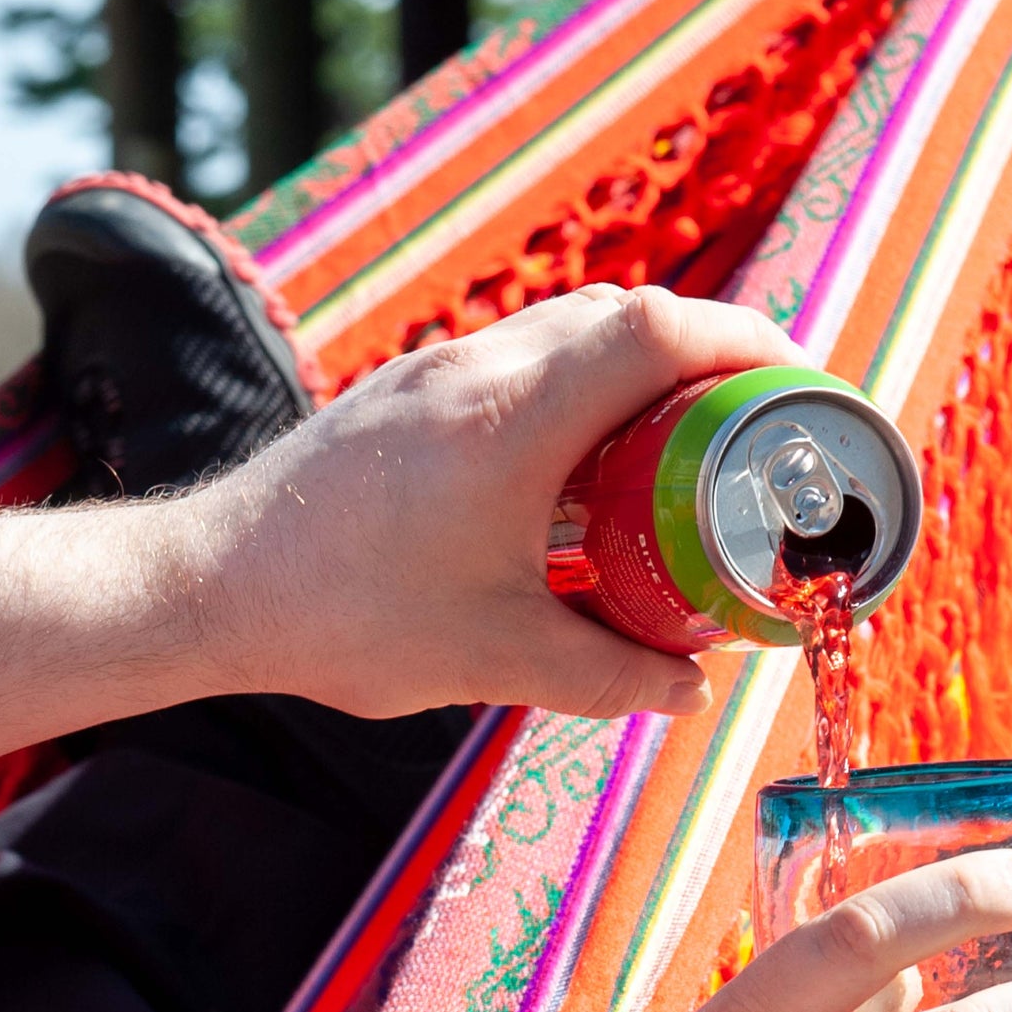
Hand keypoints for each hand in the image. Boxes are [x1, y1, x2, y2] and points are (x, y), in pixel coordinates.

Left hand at [184, 286, 804, 720]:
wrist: (211, 587)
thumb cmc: (346, 617)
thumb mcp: (496, 659)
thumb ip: (607, 675)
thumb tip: (689, 691)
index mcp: (517, 415)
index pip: (663, 330)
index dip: (750, 348)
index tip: (800, 390)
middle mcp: (479, 369)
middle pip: (625, 320)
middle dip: (705, 364)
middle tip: (749, 434)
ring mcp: (434, 375)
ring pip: (566, 338)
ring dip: (633, 382)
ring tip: (672, 461)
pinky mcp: (401, 398)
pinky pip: (515, 369)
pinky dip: (571, 402)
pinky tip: (574, 483)